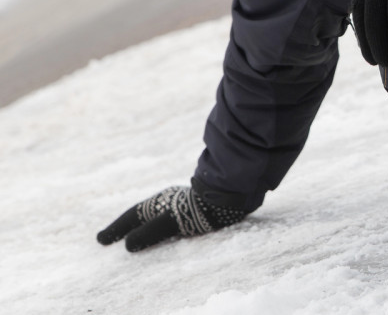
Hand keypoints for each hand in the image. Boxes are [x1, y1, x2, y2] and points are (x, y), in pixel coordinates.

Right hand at [97, 184, 247, 251]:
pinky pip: (171, 218)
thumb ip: (149, 233)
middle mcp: (168, 200)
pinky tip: (167, 232)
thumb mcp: (171, 222)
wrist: (233, 195)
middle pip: (142, 215)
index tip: (100, 241)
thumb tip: (127, 245)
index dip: (116, 229)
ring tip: (135, 238)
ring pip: (156, 215)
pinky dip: (160, 227)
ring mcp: (182, 203)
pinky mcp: (196, 208)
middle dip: (126, 226)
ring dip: (143, 226)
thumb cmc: (200, 209)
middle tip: (109, 239)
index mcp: (159, 201)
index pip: (132, 217)